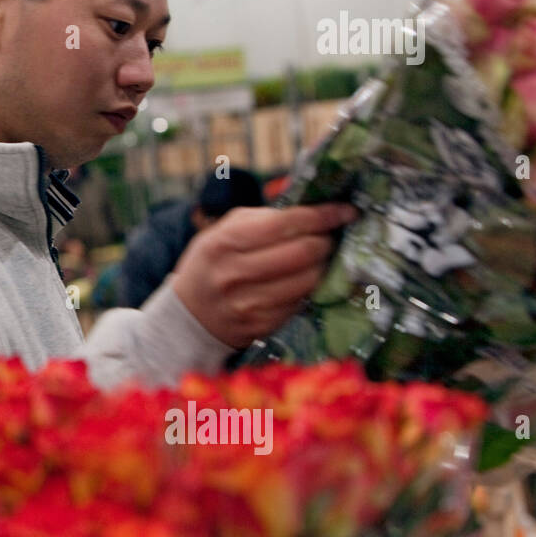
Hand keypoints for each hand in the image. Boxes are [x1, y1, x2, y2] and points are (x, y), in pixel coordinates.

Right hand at [169, 203, 357, 347]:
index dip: (322, 215)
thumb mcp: (223, 232)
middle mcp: (234, 274)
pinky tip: (306, 279)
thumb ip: (262, 218)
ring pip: (308, 280)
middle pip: (302, 253)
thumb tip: (311, 211)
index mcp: (224, 242)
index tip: (346, 210)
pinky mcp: (262, 326)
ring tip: (320, 258)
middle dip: (325, 241)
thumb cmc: (212, 263)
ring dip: (323, 266)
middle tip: (329, 236)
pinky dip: (310, 288)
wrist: (189, 314)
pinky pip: (301, 302)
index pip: (284, 224)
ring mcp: (248, 304)